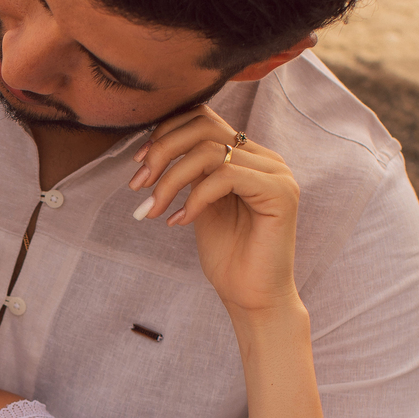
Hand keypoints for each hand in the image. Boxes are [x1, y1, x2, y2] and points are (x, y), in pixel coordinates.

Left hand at [129, 108, 301, 316]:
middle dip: (163, 151)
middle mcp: (266, 158)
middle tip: (138, 184)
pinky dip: (194, 198)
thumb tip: (154, 148)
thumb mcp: (199, 203)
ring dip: (171, 180)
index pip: (204, 119)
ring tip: (152, 209)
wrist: (252, 298)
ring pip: (210, 152)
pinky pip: (226, 177)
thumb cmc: (227, 255)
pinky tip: (179, 222)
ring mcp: (276, 173)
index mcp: (247, 156)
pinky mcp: (280, 193)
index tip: (139, 163)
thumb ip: (190, 172)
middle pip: (205, 126)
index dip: (166, 133)